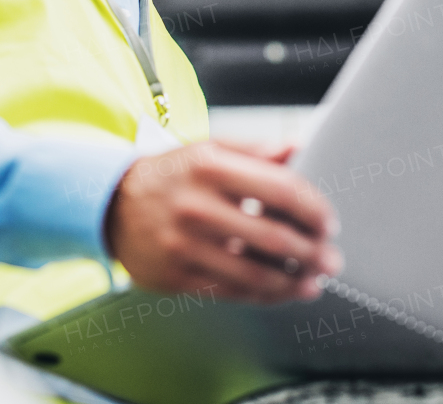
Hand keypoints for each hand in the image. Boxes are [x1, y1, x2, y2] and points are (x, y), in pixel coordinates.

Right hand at [104, 140, 342, 303]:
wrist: (111, 204)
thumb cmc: (170, 175)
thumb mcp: (208, 149)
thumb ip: (256, 149)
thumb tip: (299, 147)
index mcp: (210, 166)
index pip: (280, 189)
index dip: (313, 209)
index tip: (328, 222)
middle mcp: (197, 205)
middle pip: (273, 237)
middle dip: (312, 252)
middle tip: (332, 258)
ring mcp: (185, 245)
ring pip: (255, 274)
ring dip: (295, 281)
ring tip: (314, 280)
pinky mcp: (176, 276)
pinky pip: (232, 292)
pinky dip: (265, 295)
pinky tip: (284, 290)